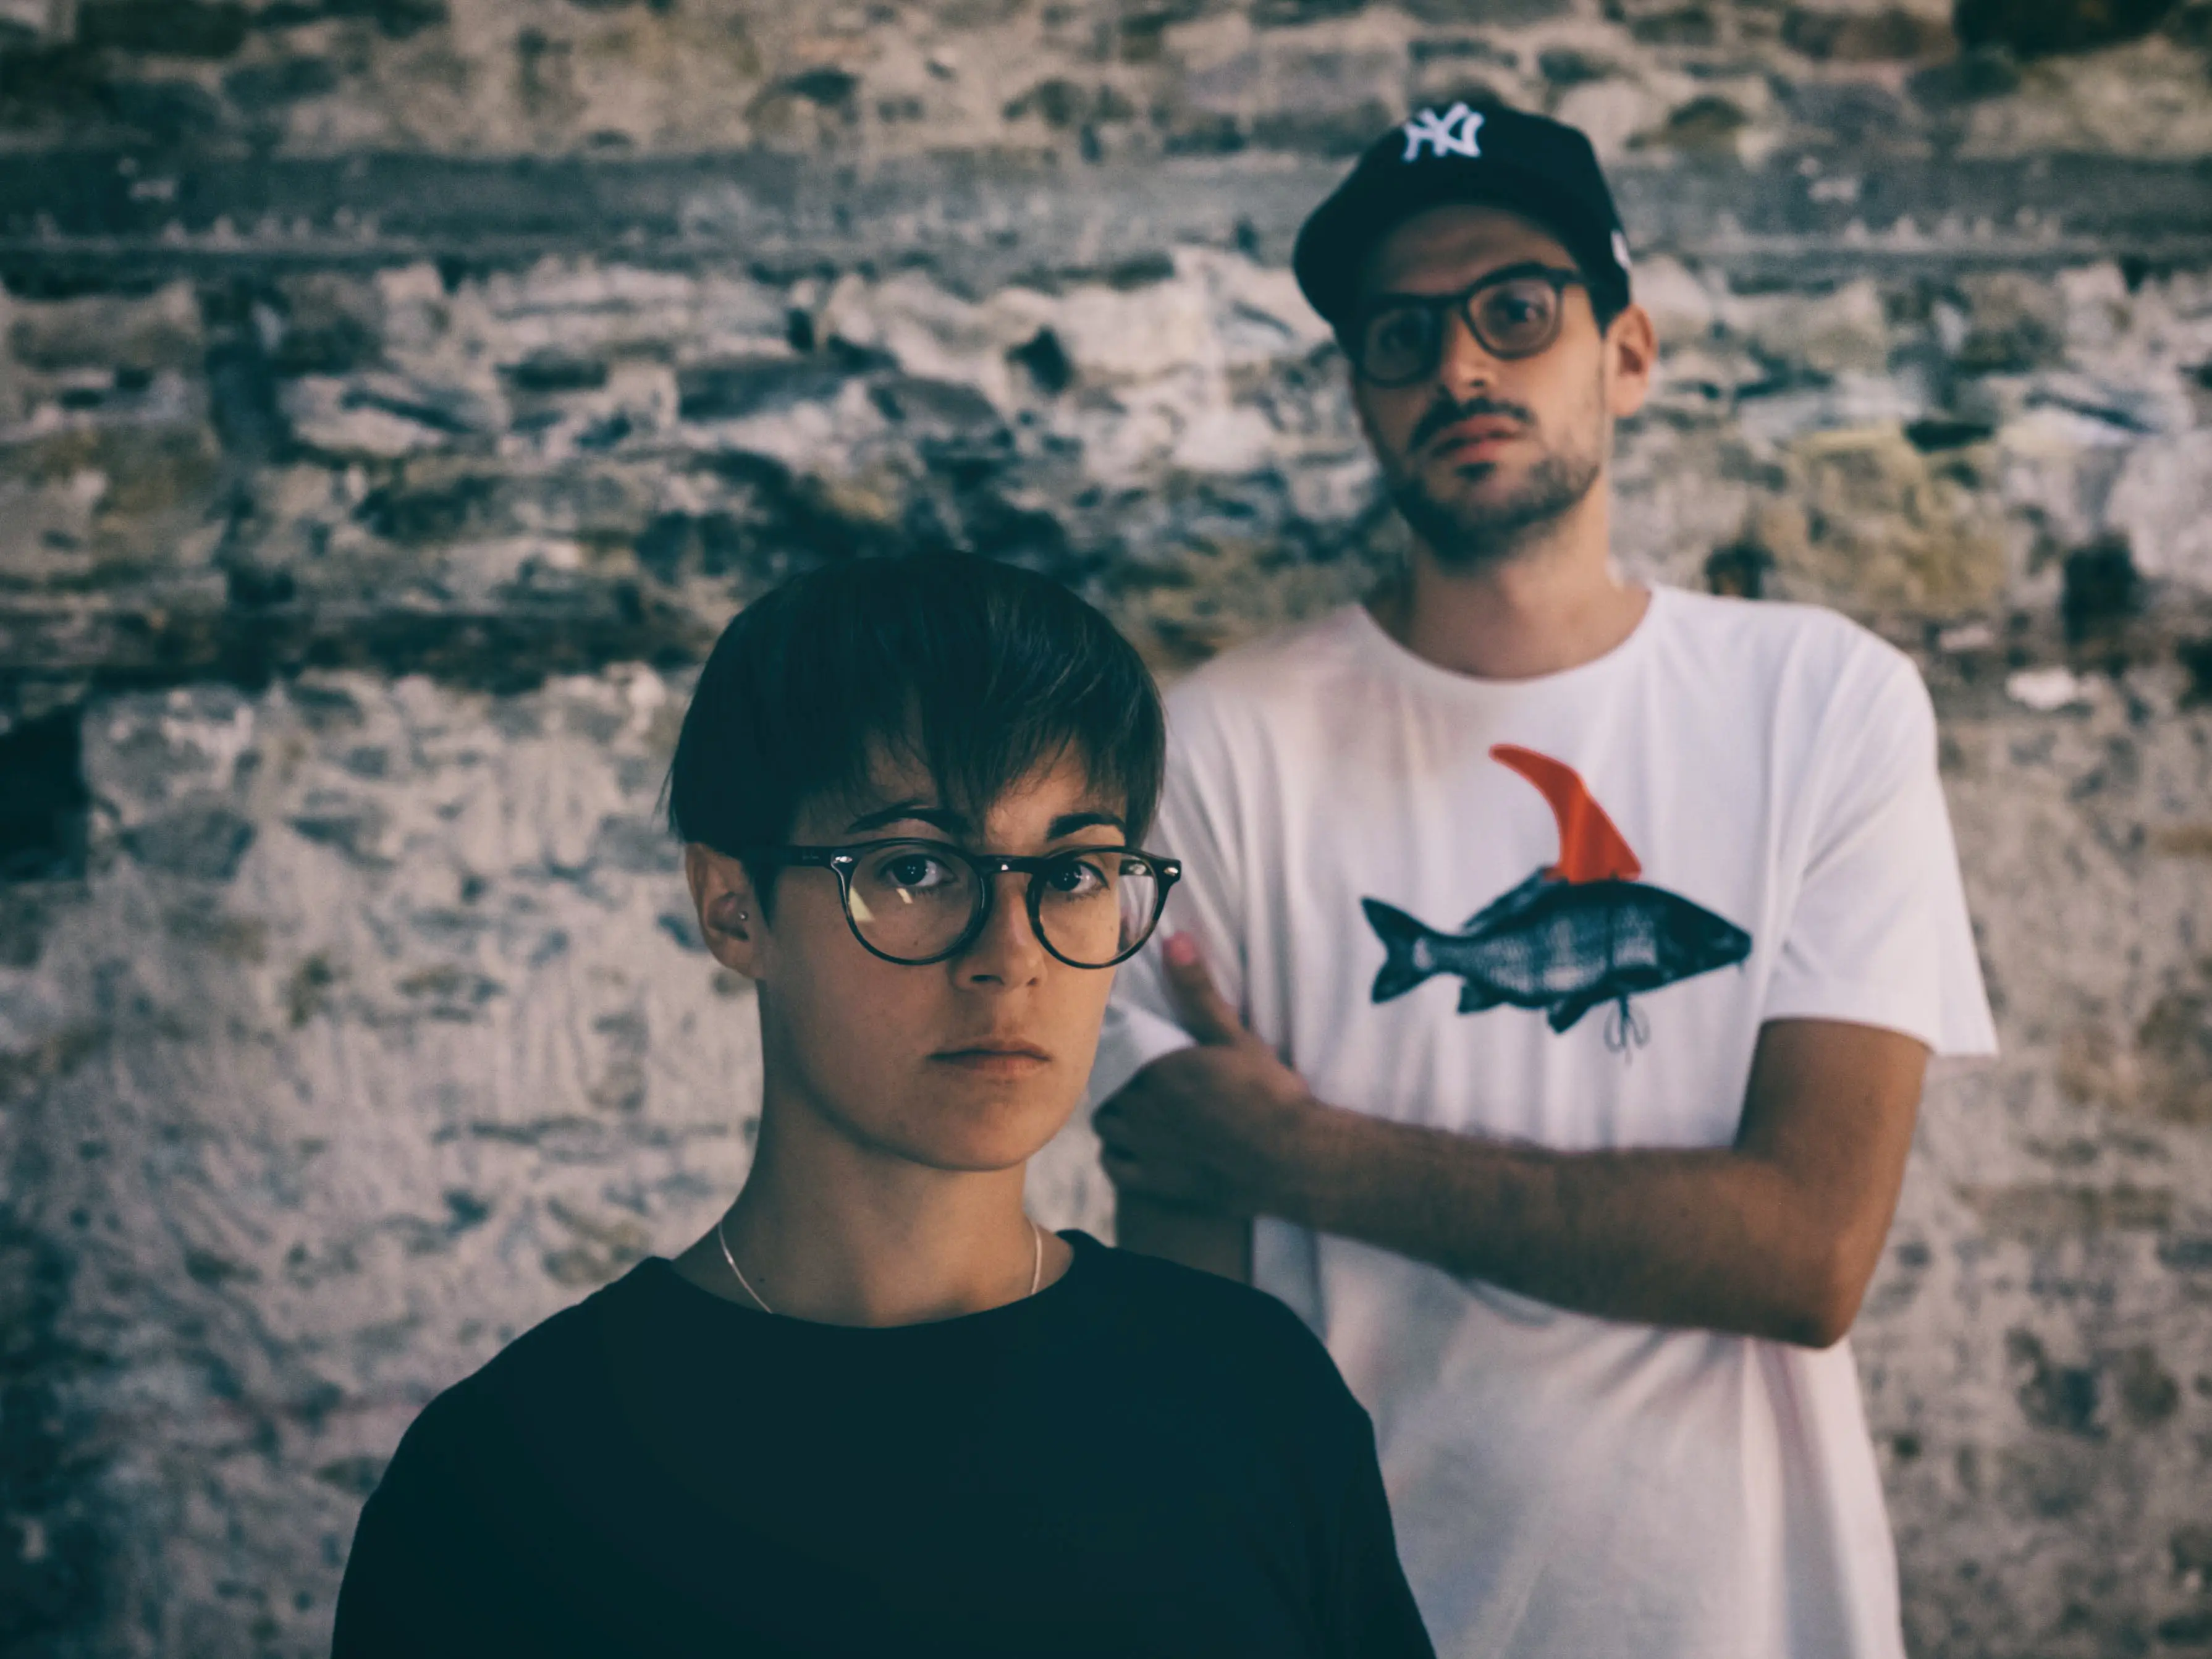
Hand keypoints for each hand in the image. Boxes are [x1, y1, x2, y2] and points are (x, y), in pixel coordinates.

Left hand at [1092, 935, 1325, 1218]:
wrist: (1293, 1158)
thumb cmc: (1268, 1093)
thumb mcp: (1234, 1036)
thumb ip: (1197, 991)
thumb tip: (1172, 940)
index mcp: (1154, 1068)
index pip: (1114, 1049)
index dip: (1120, 1048)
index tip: (1135, 1048)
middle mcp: (1140, 1108)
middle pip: (1108, 1088)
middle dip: (1120, 1082)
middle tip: (1143, 1080)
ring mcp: (1145, 1148)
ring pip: (1107, 1127)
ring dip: (1117, 1117)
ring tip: (1139, 1111)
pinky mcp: (1155, 1183)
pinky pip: (1115, 1167)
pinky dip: (1119, 1156)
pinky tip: (1138, 1149)